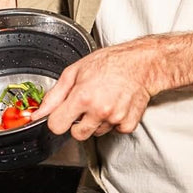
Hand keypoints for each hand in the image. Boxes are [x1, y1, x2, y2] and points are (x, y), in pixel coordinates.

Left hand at [30, 26, 192, 140]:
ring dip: (94, 119)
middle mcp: (99, 111)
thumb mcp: (78, 67)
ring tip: (103, 97)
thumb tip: (38, 109)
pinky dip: (112, 120)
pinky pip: (113, 130)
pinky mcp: (130, 125)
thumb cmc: (116, 58)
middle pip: (74, 133)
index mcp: (83, 95)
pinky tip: (118, 102)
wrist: (155, 60)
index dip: (50, 123)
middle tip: (83, 102)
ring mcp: (117, 121)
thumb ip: (56, 91)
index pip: (55, 125)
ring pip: (94, 132)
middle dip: (75, 121)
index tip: (49, 120)